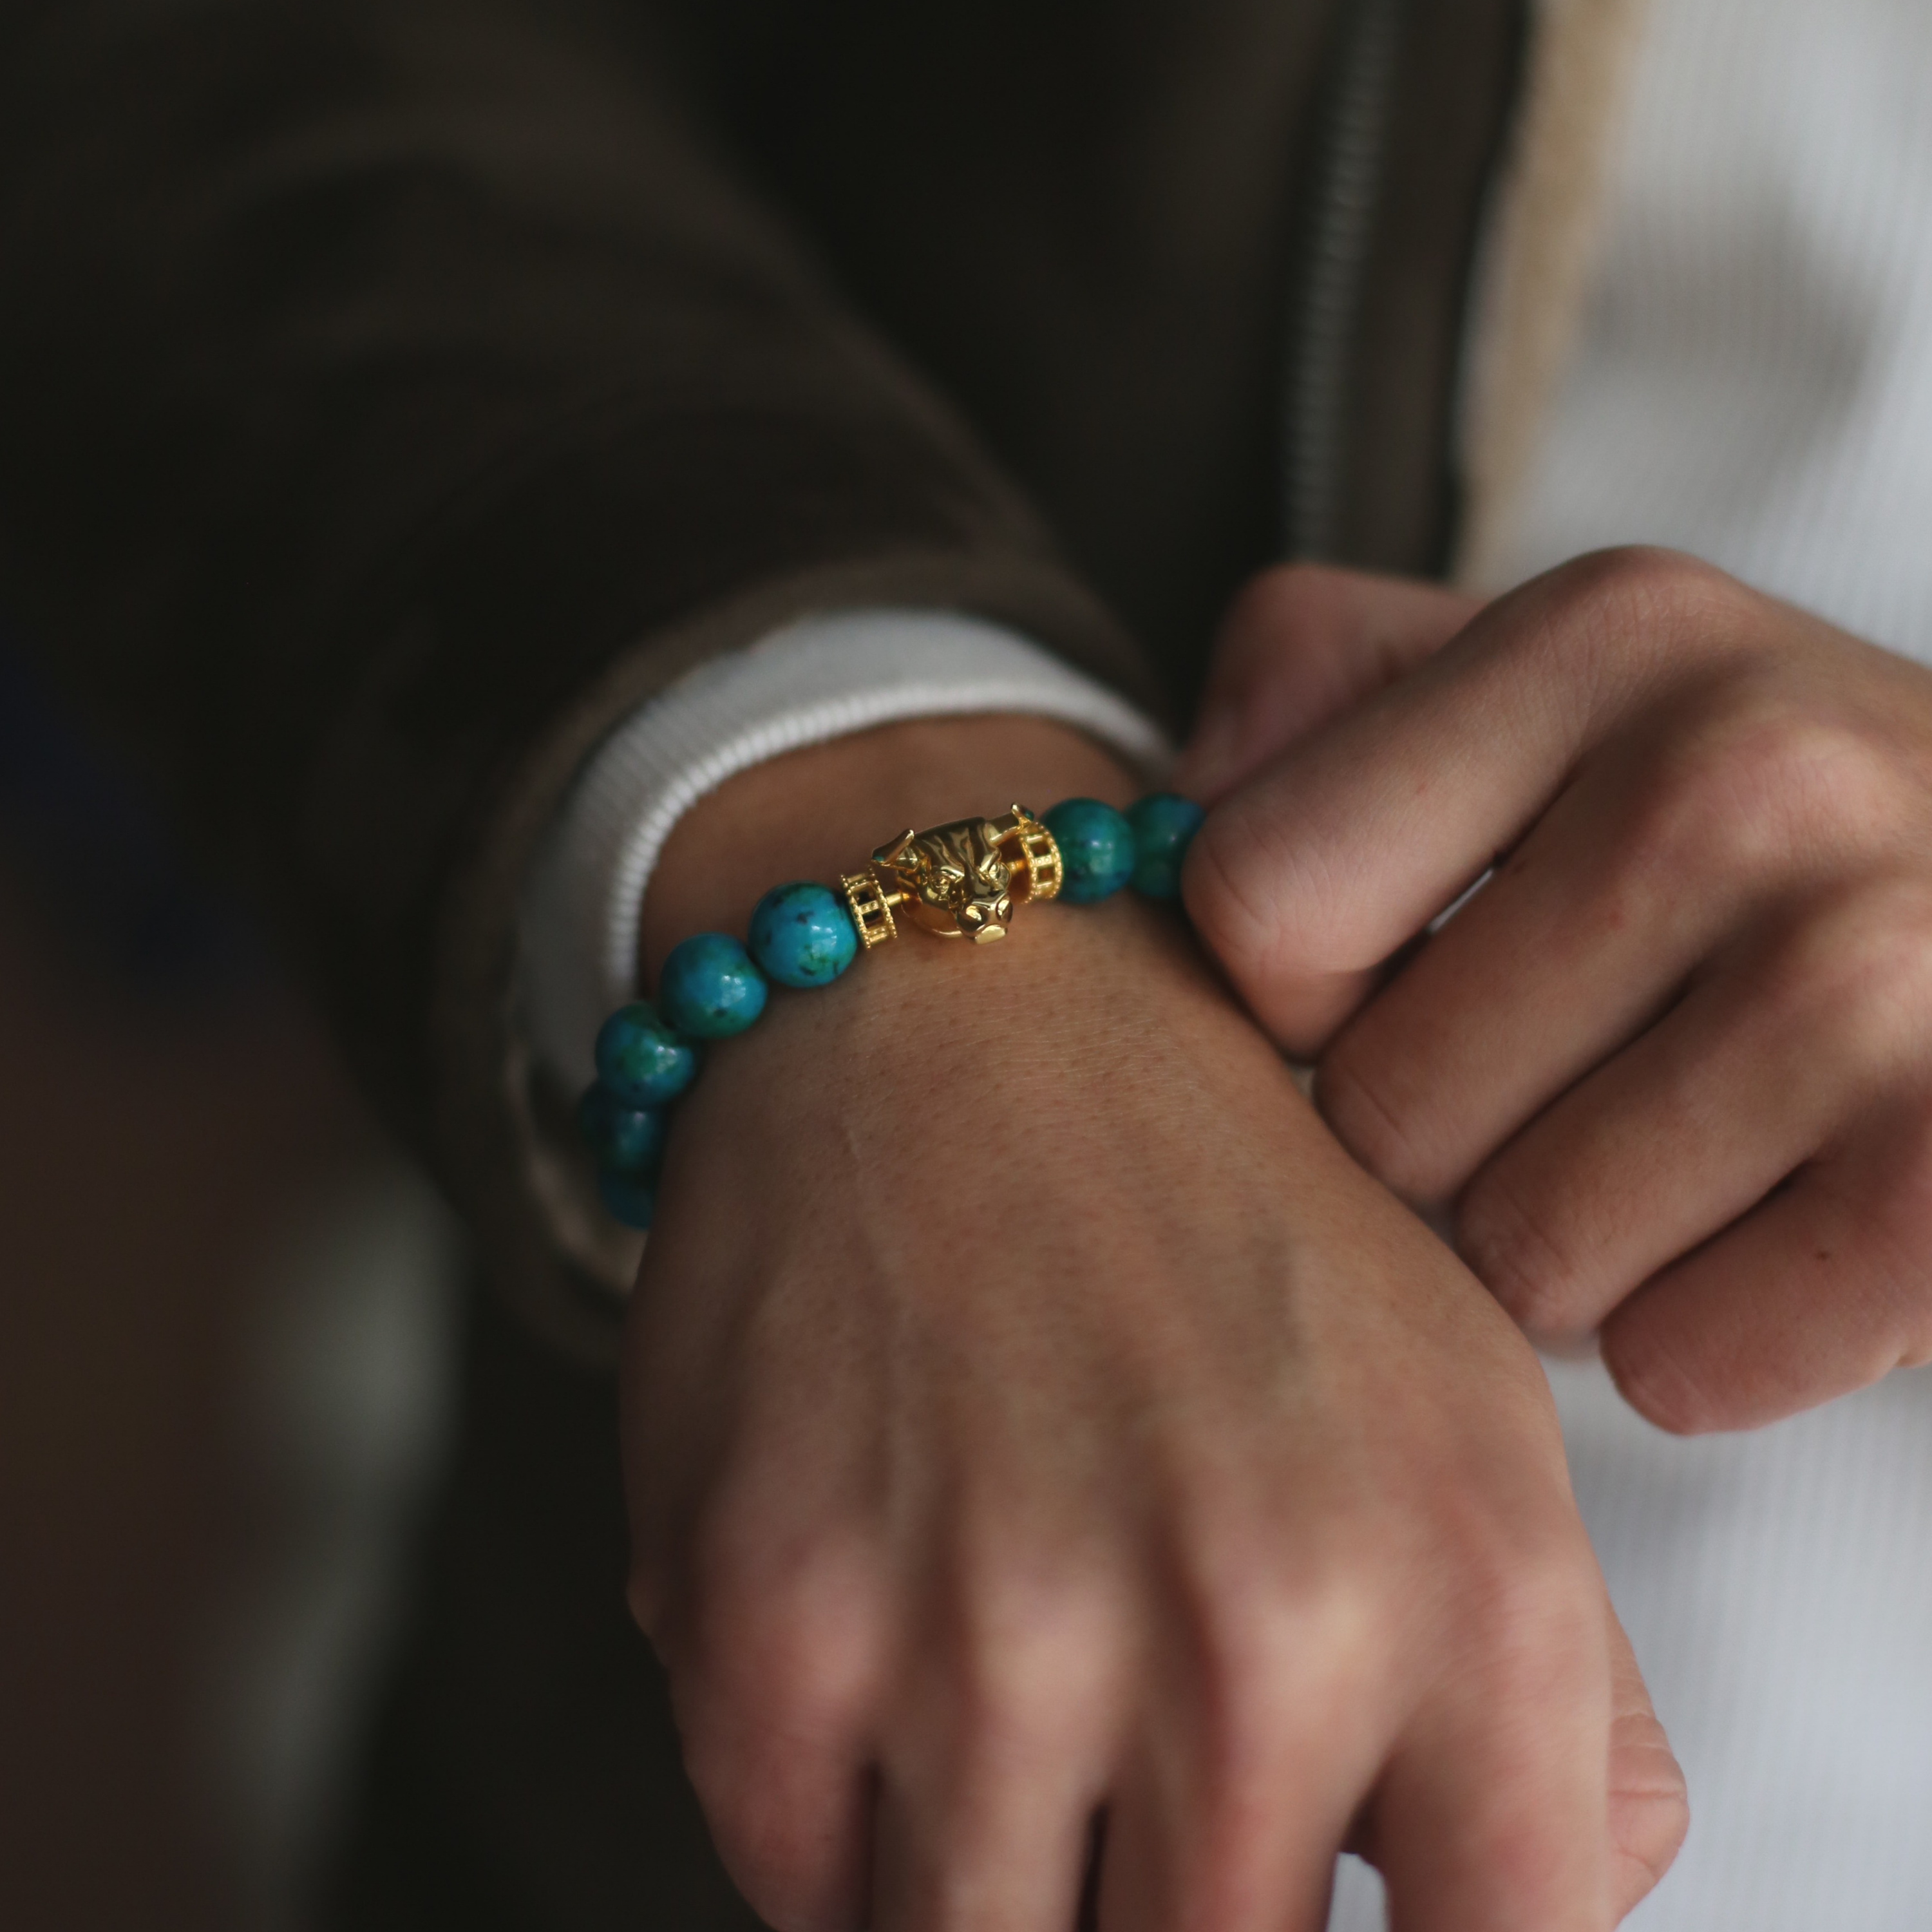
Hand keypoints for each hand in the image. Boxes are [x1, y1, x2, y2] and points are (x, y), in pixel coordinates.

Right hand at [625, 716, 1683, 1930]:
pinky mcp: (769, 1623)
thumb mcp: (1466, 1395)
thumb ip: (1558, 1693)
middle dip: (1165, 1902)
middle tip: (1133, 1787)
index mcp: (1458, 1582)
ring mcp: (988, 1641)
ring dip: (997, 1879)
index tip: (1317, 1896)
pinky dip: (843, 1825)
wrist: (949, 998)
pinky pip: (802, 1888)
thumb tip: (1529, 1895)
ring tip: (1002, 1710)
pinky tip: (881, 1657)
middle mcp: (1243, 1634)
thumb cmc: (1200, 1189)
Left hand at [1182, 550, 1931, 1431]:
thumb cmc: (1775, 833)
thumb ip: (1330, 685)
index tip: (1409, 977)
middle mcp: (1744, 774)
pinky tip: (1791, 1230)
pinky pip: (1679, 1365)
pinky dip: (1711, 1342)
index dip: (1301, 992)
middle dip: (1453, 1141)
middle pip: (1377, 1108)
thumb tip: (1162, 807)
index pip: (1254, 902)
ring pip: (1518, 1258)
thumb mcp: (1569, 689)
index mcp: (1603, 639)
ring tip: (1696, 1148)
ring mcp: (1877, 974)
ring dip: (1578, 1249)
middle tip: (1593, 1078)